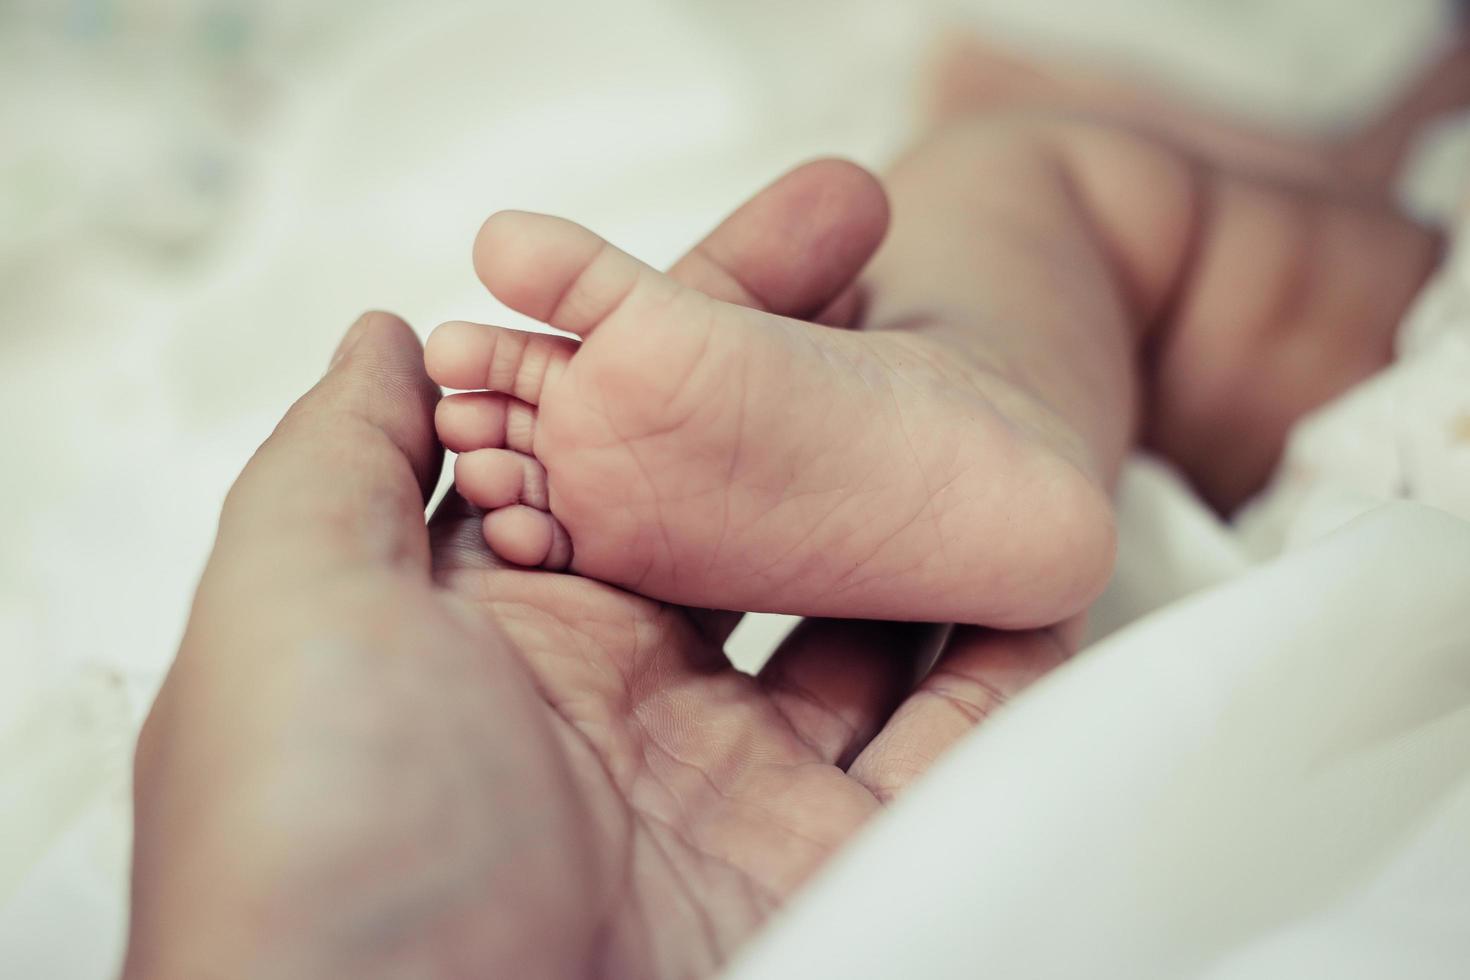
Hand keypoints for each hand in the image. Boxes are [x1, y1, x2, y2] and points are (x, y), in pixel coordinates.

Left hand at [124, 161, 1067, 978]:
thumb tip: (395, 333)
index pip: (621, 438)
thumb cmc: (327, 840)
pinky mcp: (826, 864)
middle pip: (747, 506)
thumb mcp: (290, 615)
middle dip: (819, 393)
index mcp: (499, 624)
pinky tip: (1041, 561)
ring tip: (989, 407)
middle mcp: (620, 695)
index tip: (793, 242)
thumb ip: (340, 462)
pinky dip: (1000, 660)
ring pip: (857, 619)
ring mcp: (731, 780)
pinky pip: (941, 747)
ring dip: (917, 519)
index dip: (698, 330)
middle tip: (900, 260)